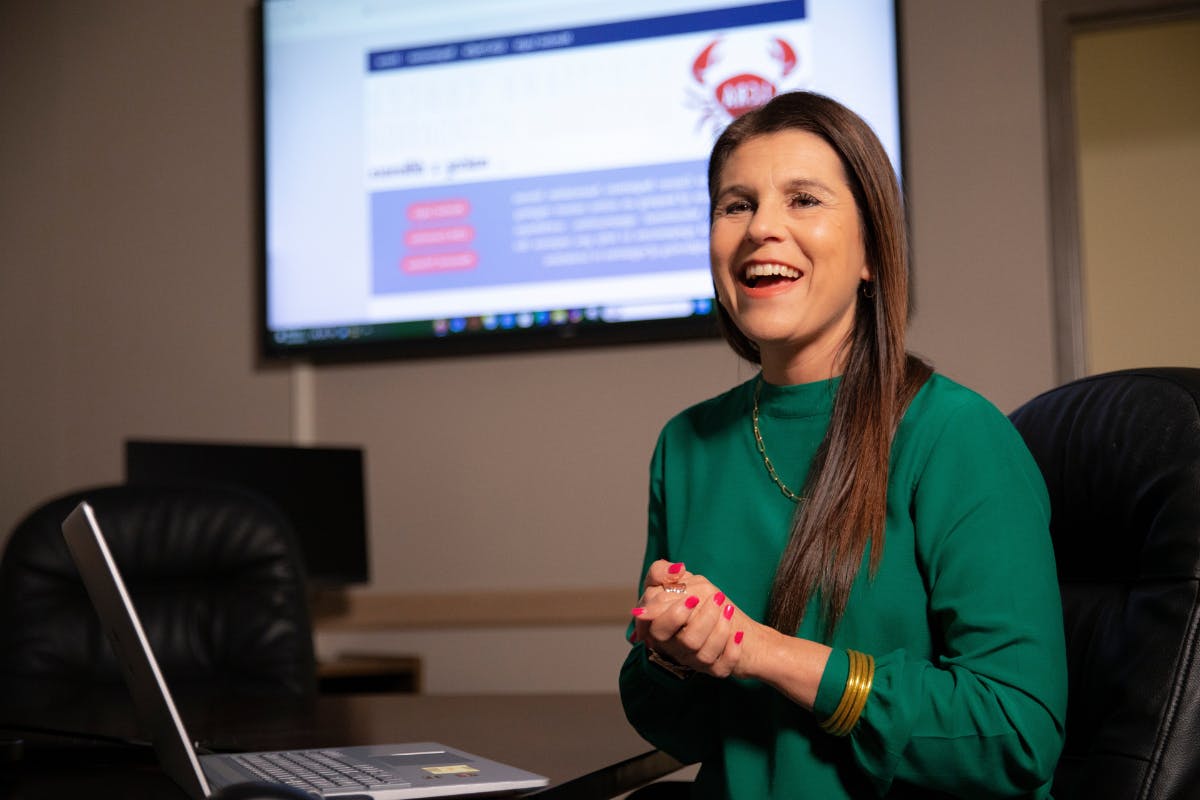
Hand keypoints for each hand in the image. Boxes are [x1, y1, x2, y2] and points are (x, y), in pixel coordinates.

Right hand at [631, 562, 751, 678]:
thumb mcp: (677, 580)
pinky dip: (732, 650)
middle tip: (716, 598)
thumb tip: (675, 570)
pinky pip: (723, 666)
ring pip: (705, 654)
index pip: (657, 627)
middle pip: (685, 642)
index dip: (673, 615)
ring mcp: (695, 661)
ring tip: (728, 609)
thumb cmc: (695, 599)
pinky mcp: (715, 669)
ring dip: (721, 629)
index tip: (693, 598)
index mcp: (660, 627)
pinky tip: (737, 634)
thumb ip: (661, 573)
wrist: (726, 617)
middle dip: (703, 620)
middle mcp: (675, 647)